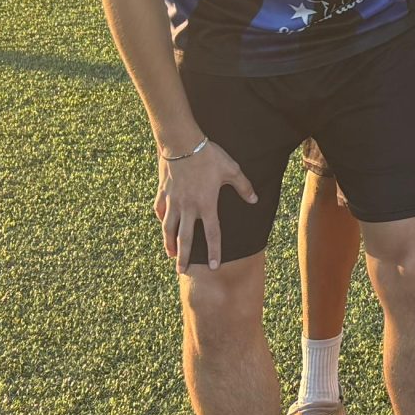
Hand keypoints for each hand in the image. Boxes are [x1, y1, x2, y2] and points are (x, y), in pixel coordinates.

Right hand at [157, 138, 258, 269]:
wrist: (182, 143)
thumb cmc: (209, 156)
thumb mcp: (232, 169)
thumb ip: (243, 186)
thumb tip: (254, 200)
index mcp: (206, 205)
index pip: (212, 234)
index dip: (214, 252)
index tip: (214, 266)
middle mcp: (188, 207)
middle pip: (186, 238)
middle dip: (184, 257)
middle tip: (182, 271)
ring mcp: (173, 201)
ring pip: (169, 228)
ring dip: (169, 243)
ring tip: (171, 255)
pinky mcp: (163, 192)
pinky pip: (160, 210)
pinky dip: (162, 219)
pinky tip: (163, 225)